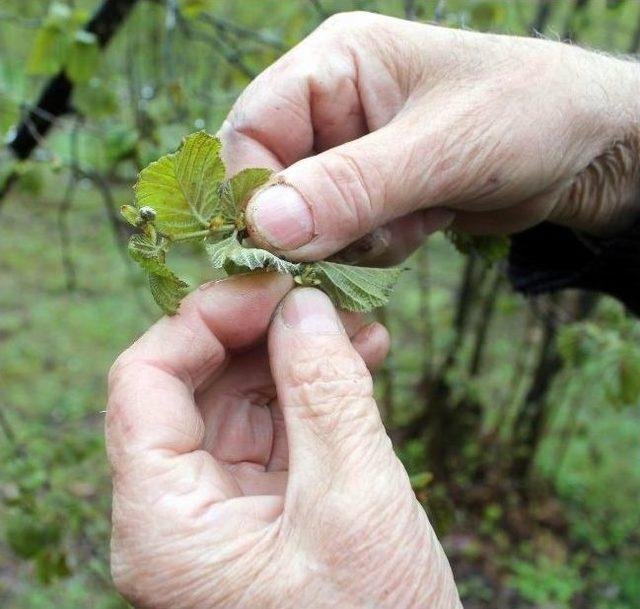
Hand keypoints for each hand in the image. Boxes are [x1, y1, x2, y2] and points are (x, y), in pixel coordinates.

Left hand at [106, 273, 460, 608]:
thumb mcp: (355, 503)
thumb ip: (326, 393)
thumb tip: (304, 305)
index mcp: (165, 525)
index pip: (144, 383)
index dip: (202, 320)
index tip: (271, 285)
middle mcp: (178, 513)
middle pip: (195, 384)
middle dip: (260, 332)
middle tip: (322, 298)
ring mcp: (223, 508)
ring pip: (241, 399)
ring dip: (295, 355)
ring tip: (354, 326)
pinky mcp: (265, 505)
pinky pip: (276, 427)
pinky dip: (314, 390)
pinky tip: (358, 359)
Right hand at [220, 12, 639, 264]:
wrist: (589, 148)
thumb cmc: (529, 116)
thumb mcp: (442, 148)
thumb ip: (352, 187)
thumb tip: (264, 226)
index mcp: (335, 64)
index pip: (251, 129)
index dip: (255, 191)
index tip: (284, 245)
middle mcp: (332, 106)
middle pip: (272, 181)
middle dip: (315, 224)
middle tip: (372, 233)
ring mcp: (351, 153)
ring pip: (306, 219)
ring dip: (353, 240)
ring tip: (414, 218)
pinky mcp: (372, 192)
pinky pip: (342, 237)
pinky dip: (375, 247)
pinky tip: (423, 224)